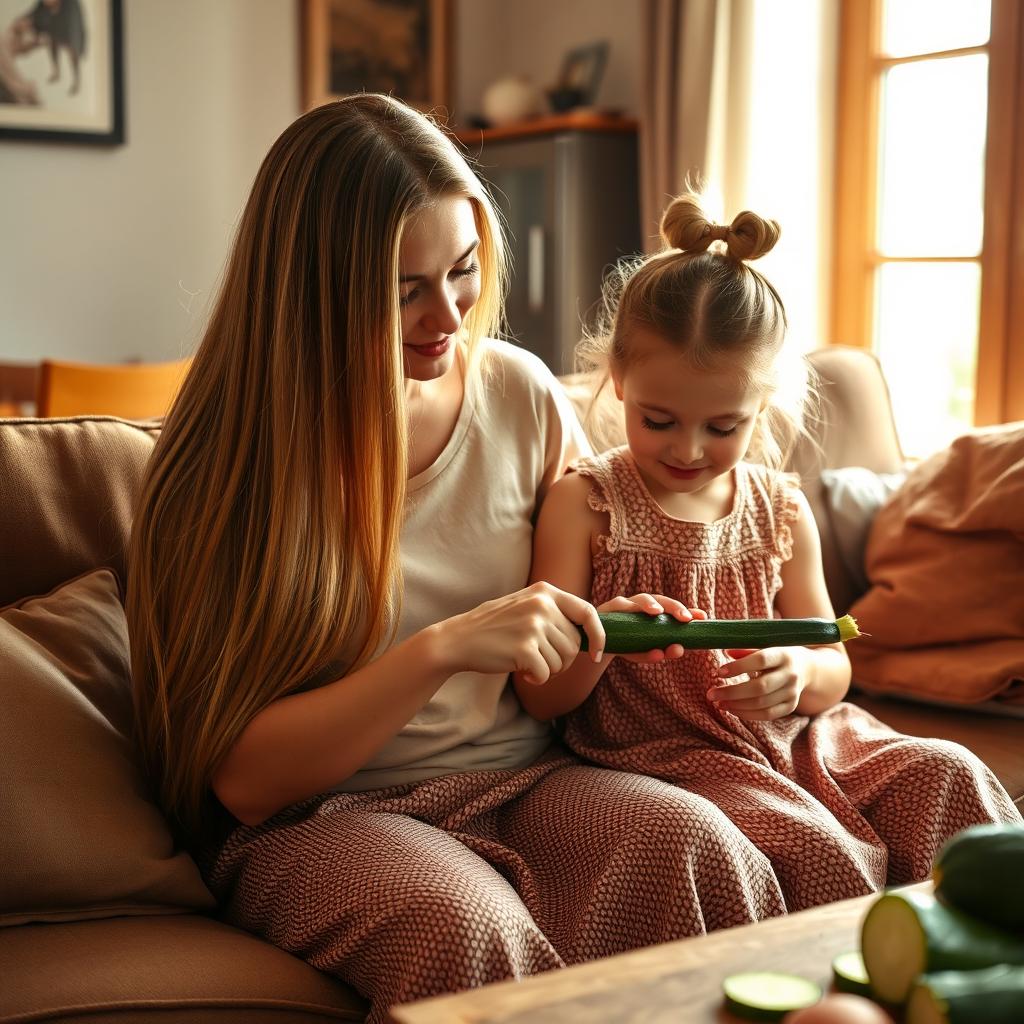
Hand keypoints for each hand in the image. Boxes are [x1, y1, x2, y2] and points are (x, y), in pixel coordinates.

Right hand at [434, 581, 604, 684]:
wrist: (459, 639)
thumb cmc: (495, 627)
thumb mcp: (526, 605)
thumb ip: (554, 612)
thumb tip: (591, 632)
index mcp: (545, 592)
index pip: (587, 612)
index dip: (598, 636)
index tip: (597, 653)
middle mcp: (542, 605)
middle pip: (575, 645)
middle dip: (561, 659)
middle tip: (537, 657)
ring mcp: (533, 625)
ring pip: (562, 662)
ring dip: (547, 669)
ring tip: (524, 660)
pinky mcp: (524, 648)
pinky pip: (546, 674)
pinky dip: (536, 679)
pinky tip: (519, 669)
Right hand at [598, 593, 707, 664]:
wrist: (595, 645)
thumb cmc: (625, 644)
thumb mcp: (645, 651)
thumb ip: (662, 650)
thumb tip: (679, 649)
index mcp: (650, 611)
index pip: (670, 607)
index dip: (685, 609)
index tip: (702, 617)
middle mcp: (637, 604)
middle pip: (657, 599)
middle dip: (672, 606)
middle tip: (685, 618)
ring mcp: (620, 605)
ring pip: (635, 600)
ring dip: (647, 604)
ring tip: (657, 612)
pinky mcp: (604, 611)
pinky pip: (616, 612)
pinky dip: (624, 618)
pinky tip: (626, 627)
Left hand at [708, 646, 811, 720]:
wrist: (807, 668)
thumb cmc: (777, 655)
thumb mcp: (766, 646)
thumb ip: (746, 649)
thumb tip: (726, 651)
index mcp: (783, 654)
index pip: (760, 660)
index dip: (739, 667)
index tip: (719, 672)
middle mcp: (790, 674)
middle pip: (760, 687)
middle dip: (732, 692)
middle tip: (711, 694)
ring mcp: (792, 692)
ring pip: (762, 704)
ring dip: (737, 705)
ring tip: (718, 703)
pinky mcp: (790, 706)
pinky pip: (768, 715)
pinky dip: (748, 714)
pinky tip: (732, 710)